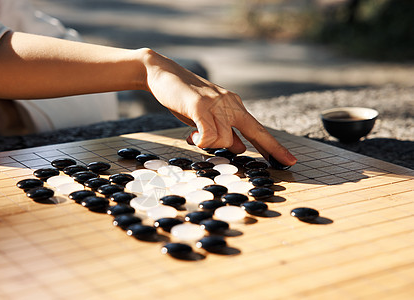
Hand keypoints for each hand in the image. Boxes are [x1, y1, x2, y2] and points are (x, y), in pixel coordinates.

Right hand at [143, 51, 296, 166]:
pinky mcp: (200, 105)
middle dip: (272, 150)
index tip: (290, 160)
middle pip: (254, 133)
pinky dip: (201, 141)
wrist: (162, 74)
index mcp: (233, 105)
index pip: (258, 129)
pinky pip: (209, 135)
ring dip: (210, 144)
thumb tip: (240, 148)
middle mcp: (230, 103)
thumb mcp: (208, 118)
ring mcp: (216, 103)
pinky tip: (192, 135)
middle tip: (288, 163)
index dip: (274, 146)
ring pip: (225, 139)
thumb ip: (224, 131)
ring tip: (195, 135)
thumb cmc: (184, 99)